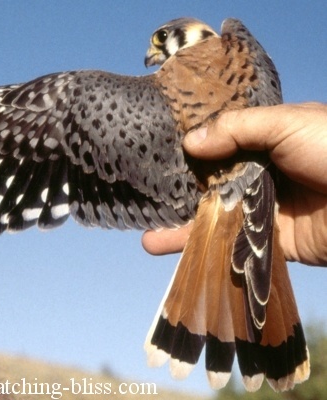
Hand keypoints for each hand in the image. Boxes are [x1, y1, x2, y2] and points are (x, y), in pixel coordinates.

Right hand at [142, 102, 326, 265]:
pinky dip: (204, 248)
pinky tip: (172, 250)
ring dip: (182, 227)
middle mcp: (258, 173)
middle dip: (177, 193)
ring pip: (215, 216)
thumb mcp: (286, 123)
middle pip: (210, 184)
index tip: (153, 155)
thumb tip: (190, 142)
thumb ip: (237, 128)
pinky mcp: (268, 239)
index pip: (216, 143)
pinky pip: (230, 243)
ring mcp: (261, 208)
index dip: (188, 150)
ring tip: (150, 237)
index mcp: (263, 140)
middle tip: (145, 201)